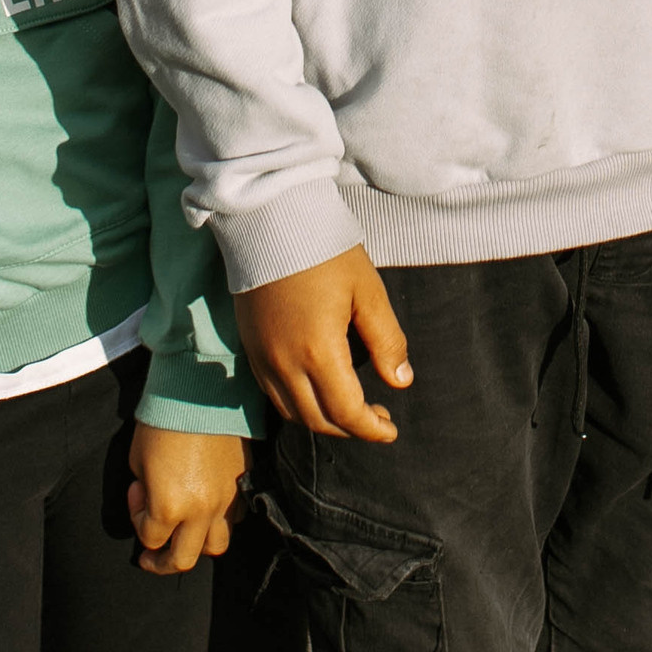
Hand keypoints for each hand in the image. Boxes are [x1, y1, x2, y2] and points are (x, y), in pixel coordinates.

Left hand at [129, 425, 248, 575]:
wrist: (200, 391)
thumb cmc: (162, 421)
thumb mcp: (138, 461)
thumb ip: (144, 493)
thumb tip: (150, 502)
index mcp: (168, 506)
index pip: (150, 539)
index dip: (136, 519)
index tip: (135, 494)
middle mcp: (200, 511)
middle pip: (183, 559)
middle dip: (163, 562)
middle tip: (152, 556)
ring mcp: (226, 500)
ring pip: (215, 546)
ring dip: (196, 544)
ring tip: (184, 533)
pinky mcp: (243, 484)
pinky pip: (234, 519)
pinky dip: (219, 520)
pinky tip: (207, 506)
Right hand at [239, 247, 413, 443]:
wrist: (269, 221)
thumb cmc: (324, 250)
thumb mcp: (368, 291)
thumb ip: (386, 341)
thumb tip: (400, 382)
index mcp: (318, 351)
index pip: (347, 413)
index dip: (372, 429)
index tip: (391, 430)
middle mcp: (285, 364)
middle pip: (318, 421)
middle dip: (351, 429)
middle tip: (378, 418)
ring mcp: (263, 358)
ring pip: (293, 412)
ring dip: (324, 420)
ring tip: (351, 409)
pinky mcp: (250, 348)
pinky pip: (273, 394)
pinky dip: (298, 404)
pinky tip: (318, 390)